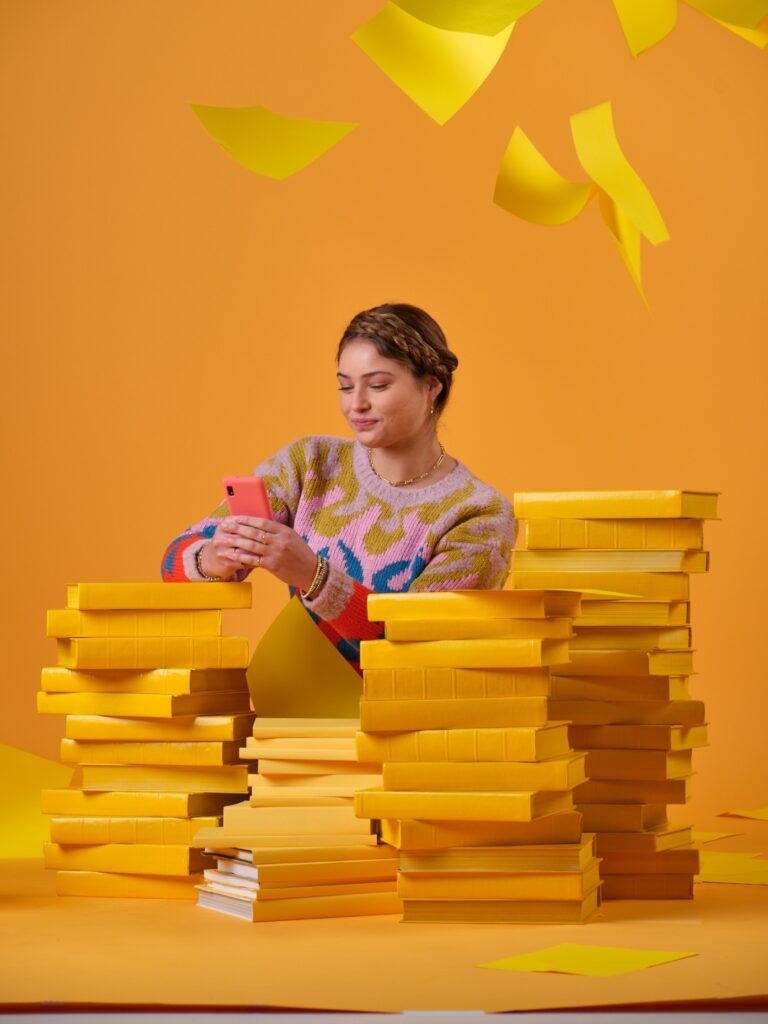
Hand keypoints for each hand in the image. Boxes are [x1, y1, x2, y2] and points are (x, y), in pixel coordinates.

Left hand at [202, 516, 317, 589]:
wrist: (311, 571)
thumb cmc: (300, 554)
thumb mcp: (292, 538)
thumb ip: (276, 532)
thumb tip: (257, 525)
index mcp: (284, 531)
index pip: (262, 522)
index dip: (246, 519)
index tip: (234, 518)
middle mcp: (279, 540)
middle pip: (253, 532)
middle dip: (236, 528)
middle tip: (224, 526)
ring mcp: (276, 553)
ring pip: (251, 545)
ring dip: (235, 542)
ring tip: (222, 540)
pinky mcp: (272, 565)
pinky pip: (252, 560)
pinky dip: (240, 557)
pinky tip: (231, 555)